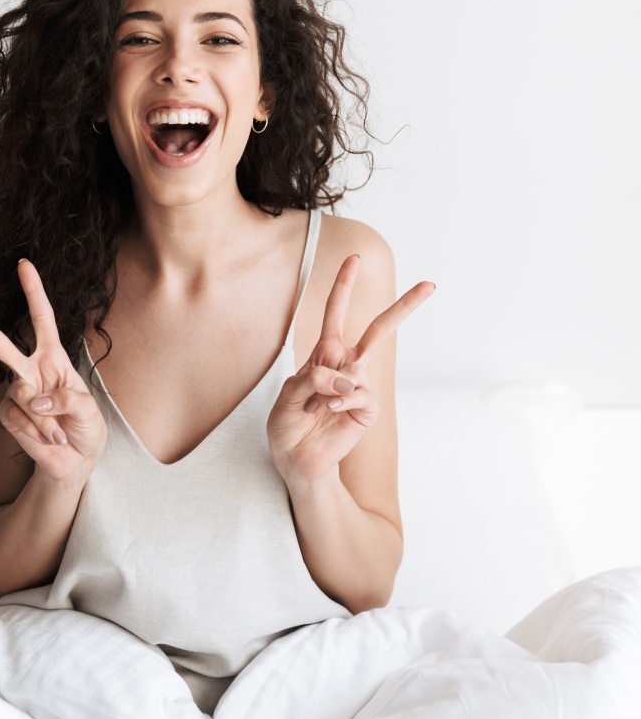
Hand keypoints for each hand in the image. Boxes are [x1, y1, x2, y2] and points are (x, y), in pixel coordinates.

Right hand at [0, 260, 106, 483]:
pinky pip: (19, 420)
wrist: (76, 460)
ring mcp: (17, 393)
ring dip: (47, 420)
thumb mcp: (88, 409)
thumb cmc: (86, 427)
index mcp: (53, 358)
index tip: (24, 264)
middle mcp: (31, 370)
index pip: (42, 319)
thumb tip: (34, 399)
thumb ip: (66, 400)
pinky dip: (39, 431)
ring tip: (62, 433)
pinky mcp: (9, 416)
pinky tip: (50, 439)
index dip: (34, 292)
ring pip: (22, 397)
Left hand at [267, 255, 433, 482]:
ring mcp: (360, 386)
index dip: (344, 286)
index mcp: (324, 355)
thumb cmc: (287, 426)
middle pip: (379, 329)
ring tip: (314, 407)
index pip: (336, 313)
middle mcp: (346, 366)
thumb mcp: (287, 395)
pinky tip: (328, 410)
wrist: (296, 459)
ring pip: (360, 366)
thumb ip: (311, 378)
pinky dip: (341, 399)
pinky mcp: (367, 409)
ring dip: (329, 386)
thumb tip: (346, 375)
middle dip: (405, 307)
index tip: (355, 259)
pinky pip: (360, 393)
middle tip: (431, 285)